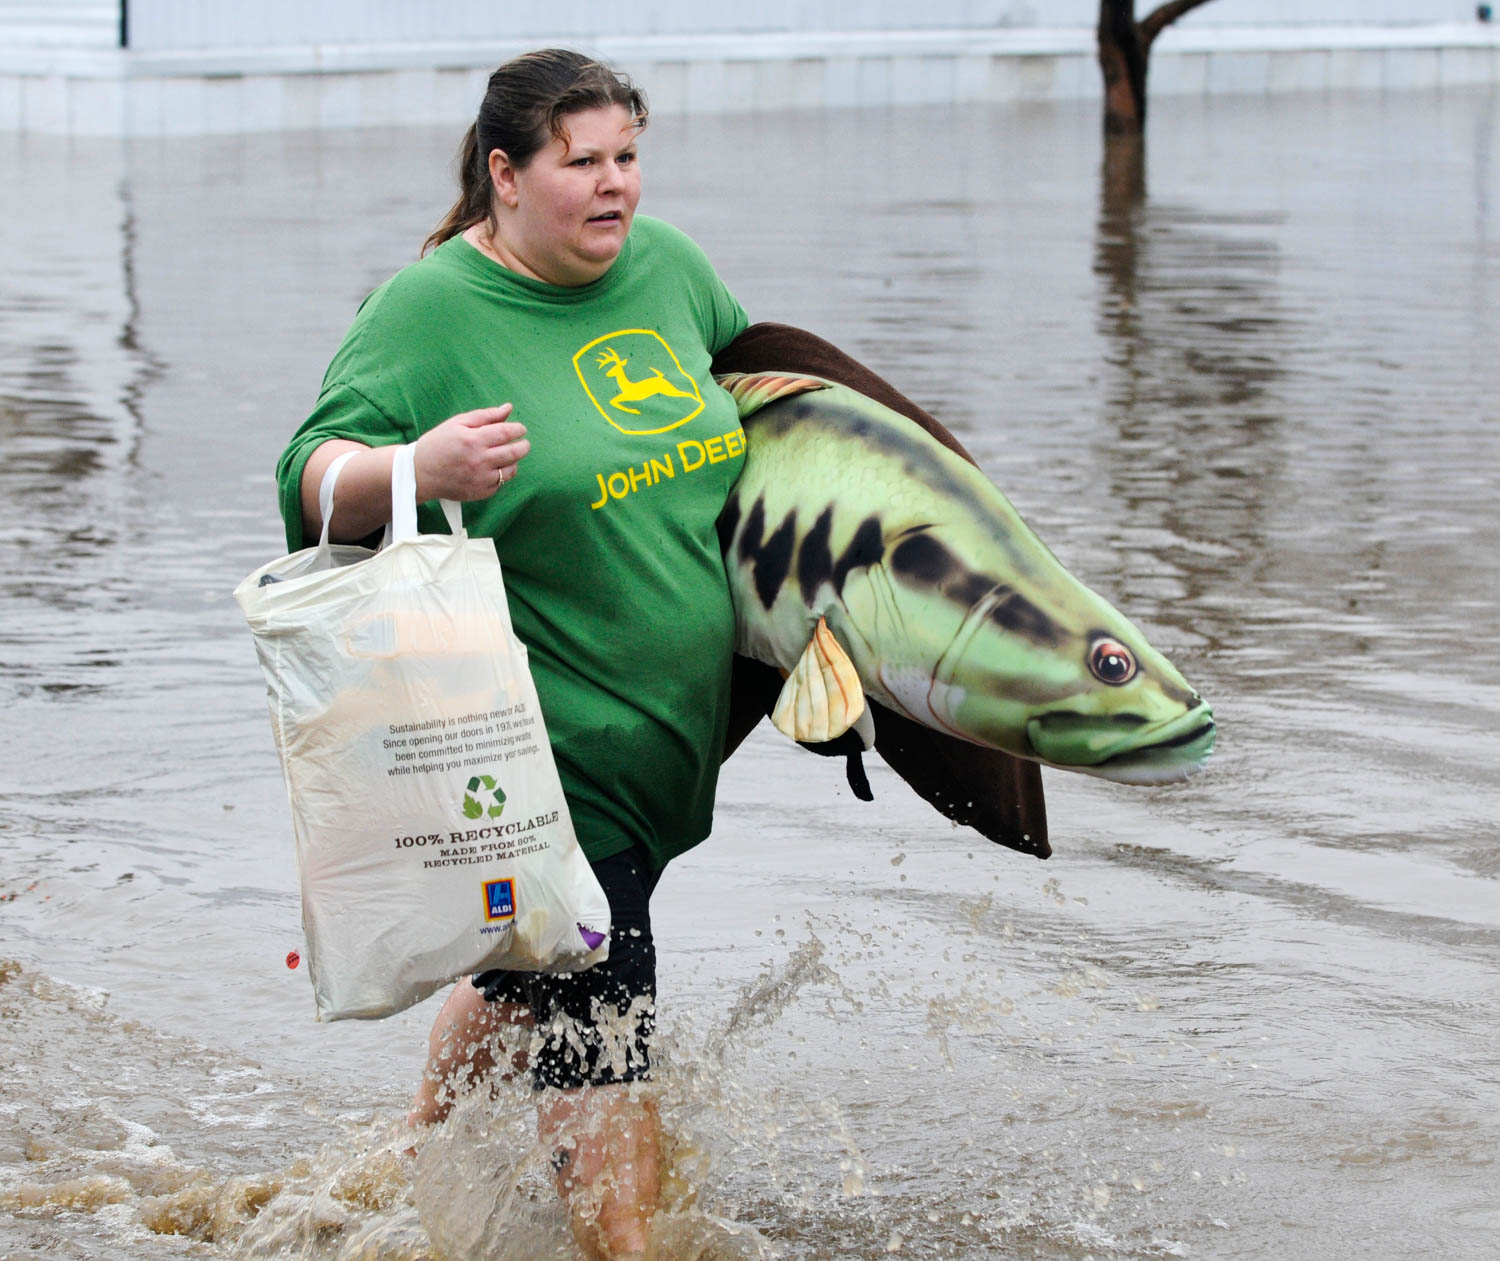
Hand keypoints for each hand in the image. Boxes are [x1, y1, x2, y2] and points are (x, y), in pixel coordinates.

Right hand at [412, 404, 529, 501]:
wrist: (419, 472)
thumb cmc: (438, 444)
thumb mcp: (457, 423)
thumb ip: (485, 415)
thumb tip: (508, 408)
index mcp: (473, 440)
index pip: (506, 433)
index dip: (518, 429)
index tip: (521, 429)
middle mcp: (479, 460)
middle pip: (514, 452)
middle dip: (523, 446)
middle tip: (523, 443)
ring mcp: (480, 478)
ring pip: (511, 470)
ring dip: (514, 461)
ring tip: (507, 455)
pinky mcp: (480, 492)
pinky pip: (500, 483)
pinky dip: (501, 475)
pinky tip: (493, 468)